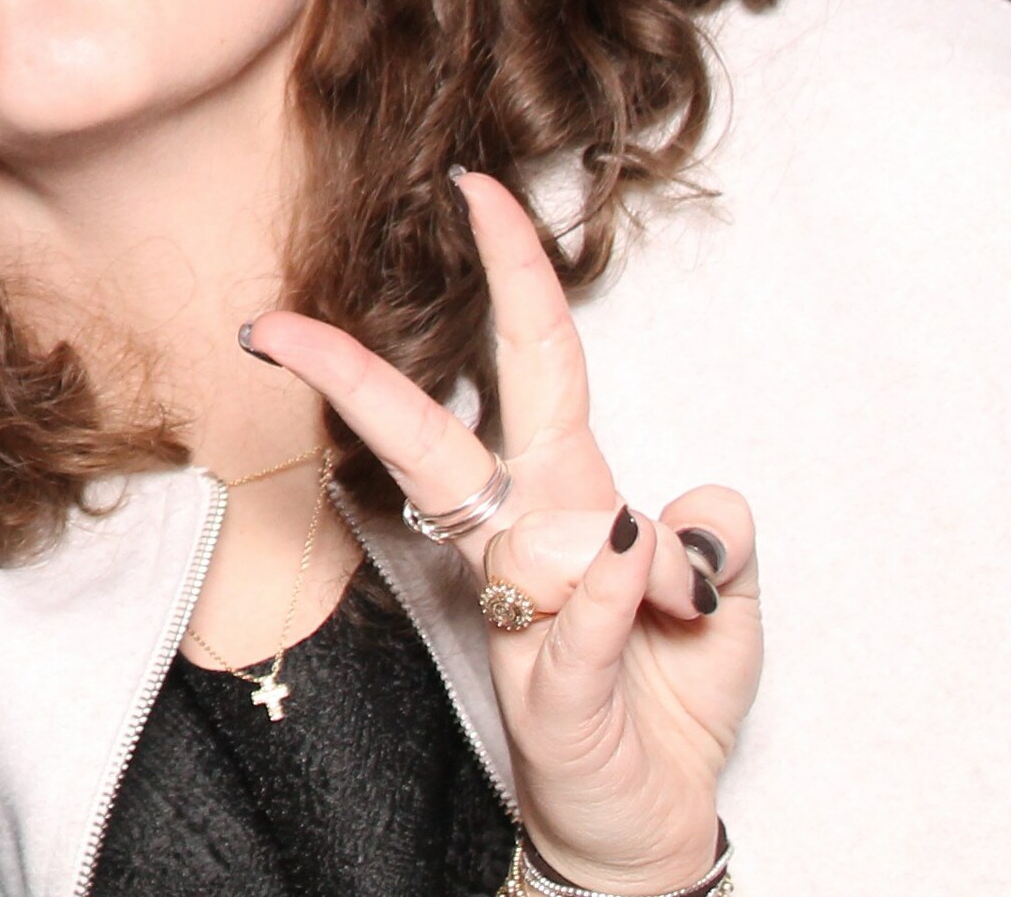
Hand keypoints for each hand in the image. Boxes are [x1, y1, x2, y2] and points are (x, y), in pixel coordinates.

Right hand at [248, 170, 756, 895]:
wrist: (650, 822)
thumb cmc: (667, 702)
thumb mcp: (730, 614)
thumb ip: (723, 547)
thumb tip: (696, 500)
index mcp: (573, 498)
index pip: (538, 366)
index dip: (514, 276)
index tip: (476, 188)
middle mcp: (536, 542)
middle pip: (444, 437)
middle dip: (360, 379)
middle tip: (279, 326)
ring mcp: (536, 618)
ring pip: (512, 526)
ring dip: (540, 512)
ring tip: (580, 537)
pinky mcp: (561, 695)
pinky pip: (582, 629)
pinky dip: (605, 598)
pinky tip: (625, 571)